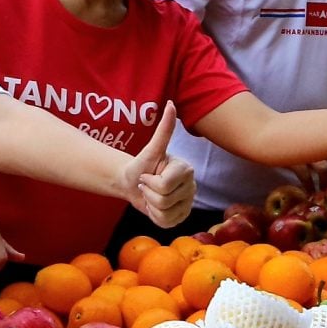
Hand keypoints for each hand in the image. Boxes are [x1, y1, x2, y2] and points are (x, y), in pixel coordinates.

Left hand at [120, 103, 196, 228]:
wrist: (135, 183)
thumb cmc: (142, 164)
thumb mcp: (151, 149)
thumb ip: (164, 129)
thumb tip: (171, 104)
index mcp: (186, 169)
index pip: (163, 186)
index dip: (148, 183)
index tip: (147, 175)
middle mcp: (192, 186)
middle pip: (163, 201)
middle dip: (148, 194)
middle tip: (148, 186)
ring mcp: (189, 203)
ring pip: (165, 214)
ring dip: (150, 206)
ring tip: (151, 195)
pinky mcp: (183, 217)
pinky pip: (166, 223)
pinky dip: (155, 217)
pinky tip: (155, 207)